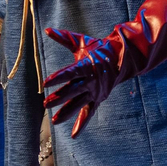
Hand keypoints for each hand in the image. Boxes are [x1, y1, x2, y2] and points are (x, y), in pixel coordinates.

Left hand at [40, 0, 166, 137]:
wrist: (121, 59)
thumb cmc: (98, 49)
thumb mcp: (81, 42)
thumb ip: (64, 38)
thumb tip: (47, 30)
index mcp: (86, 66)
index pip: (69, 73)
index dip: (58, 78)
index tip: (46, 83)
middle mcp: (90, 81)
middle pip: (72, 91)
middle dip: (59, 98)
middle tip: (45, 104)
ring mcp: (94, 92)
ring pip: (79, 104)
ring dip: (66, 113)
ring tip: (54, 121)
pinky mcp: (97, 99)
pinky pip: (89, 113)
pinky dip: (81, 124)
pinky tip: (73, 135)